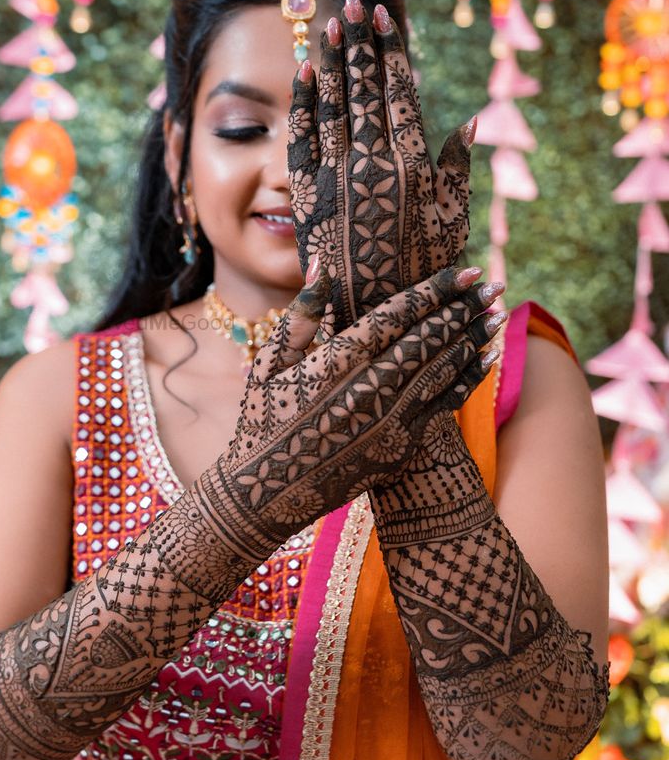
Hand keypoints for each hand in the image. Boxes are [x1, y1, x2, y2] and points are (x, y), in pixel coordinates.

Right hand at [192, 267, 500, 546]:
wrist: (265, 495)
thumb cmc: (261, 421)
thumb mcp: (268, 363)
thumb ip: (301, 314)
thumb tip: (325, 264)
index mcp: (335, 362)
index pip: (397, 316)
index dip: (434, 291)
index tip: (465, 271)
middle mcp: (368, 389)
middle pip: (428, 339)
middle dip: (463, 309)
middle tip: (495, 285)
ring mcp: (388, 421)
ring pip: (442, 370)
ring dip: (473, 339)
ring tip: (498, 314)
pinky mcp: (398, 447)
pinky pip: (444, 407)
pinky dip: (468, 380)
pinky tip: (489, 359)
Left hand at [287, 0, 474, 338]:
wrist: (373, 319)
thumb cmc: (423, 273)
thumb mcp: (451, 222)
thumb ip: (456, 169)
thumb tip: (467, 122)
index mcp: (412, 165)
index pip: (398, 93)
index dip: (388, 51)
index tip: (382, 17)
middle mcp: (373, 164)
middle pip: (364, 90)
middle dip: (358, 44)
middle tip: (351, 4)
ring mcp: (336, 178)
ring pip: (332, 107)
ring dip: (331, 63)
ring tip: (328, 26)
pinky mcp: (307, 196)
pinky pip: (302, 141)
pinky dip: (303, 106)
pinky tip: (304, 75)